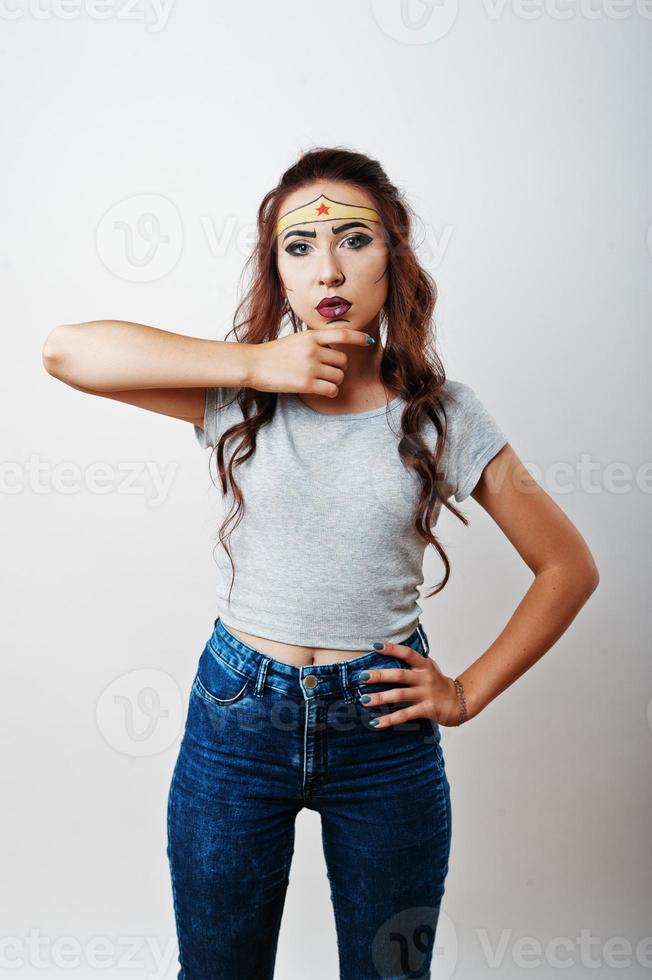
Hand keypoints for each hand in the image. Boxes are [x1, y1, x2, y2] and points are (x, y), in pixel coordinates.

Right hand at [247, 327, 373, 397]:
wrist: (254, 364)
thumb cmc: (273, 354)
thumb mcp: (295, 340)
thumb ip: (314, 343)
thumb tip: (333, 352)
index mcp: (311, 336)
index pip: (342, 334)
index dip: (358, 337)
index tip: (369, 341)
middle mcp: (314, 349)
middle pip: (343, 361)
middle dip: (339, 368)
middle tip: (328, 372)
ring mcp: (311, 366)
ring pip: (339, 376)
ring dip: (334, 381)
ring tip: (322, 382)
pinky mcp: (306, 383)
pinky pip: (331, 389)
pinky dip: (331, 392)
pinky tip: (323, 391)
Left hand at [360, 640, 460, 728]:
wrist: (460, 702)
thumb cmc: (438, 683)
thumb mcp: (429, 668)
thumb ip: (413, 662)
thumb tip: (388, 652)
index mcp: (425, 665)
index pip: (407, 653)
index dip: (392, 649)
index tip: (375, 645)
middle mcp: (425, 678)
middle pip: (400, 675)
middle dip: (380, 676)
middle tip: (362, 677)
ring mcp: (426, 694)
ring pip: (400, 695)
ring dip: (381, 698)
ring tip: (364, 700)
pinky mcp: (427, 710)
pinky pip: (405, 715)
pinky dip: (390, 719)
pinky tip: (376, 722)